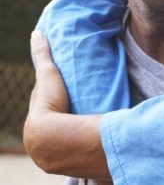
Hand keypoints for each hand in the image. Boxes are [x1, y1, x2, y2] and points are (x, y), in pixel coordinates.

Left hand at [24, 31, 109, 180]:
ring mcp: (56, 152)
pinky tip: (98, 134)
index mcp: (35, 119)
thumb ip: (43, 56)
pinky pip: (80, 146)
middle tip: (81, 98)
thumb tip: (36, 33)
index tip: (67, 85)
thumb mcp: (48, 76)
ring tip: (93, 115)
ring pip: (66, 134)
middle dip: (64, 109)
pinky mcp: (74, 160)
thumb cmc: (50, 105)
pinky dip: (86, 139)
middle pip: (55, 118)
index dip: (55, 92)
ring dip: (76, 126)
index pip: (45, 102)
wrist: (56, 140)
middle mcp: (42, 138)